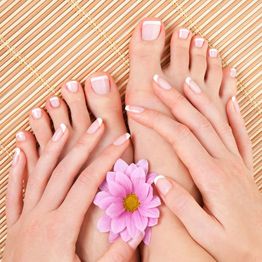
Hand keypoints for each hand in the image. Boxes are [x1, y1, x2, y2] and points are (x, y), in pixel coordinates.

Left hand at [4, 121, 141, 261]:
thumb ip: (117, 254)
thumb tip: (139, 228)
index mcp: (61, 227)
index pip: (89, 181)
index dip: (108, 158)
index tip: (123, 140)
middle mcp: (40, 216)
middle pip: (65, 170)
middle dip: (84, 144)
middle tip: (98, 124)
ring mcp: (23, 219)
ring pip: (38, 174)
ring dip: (51, 148)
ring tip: (62, 127)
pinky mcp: (13, 226)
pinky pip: (13, 191)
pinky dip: (18, 168)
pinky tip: (21, 151)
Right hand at [126, 76, 261, 260]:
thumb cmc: (236, 246)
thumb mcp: (207, 234)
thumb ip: (182, 206)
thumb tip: (158, 179)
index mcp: (212, 177)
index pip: (179, 138)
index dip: (156, 120)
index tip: (136, 109)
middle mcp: (225, 162)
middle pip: (197, 121)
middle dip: (174, 99)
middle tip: (157, 81)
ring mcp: (237, 161)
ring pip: (217, 121)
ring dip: (200, 99)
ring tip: (187, 81)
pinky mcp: (243, 165)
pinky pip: (239, 133)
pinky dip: (233, 113)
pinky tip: (228, 100)